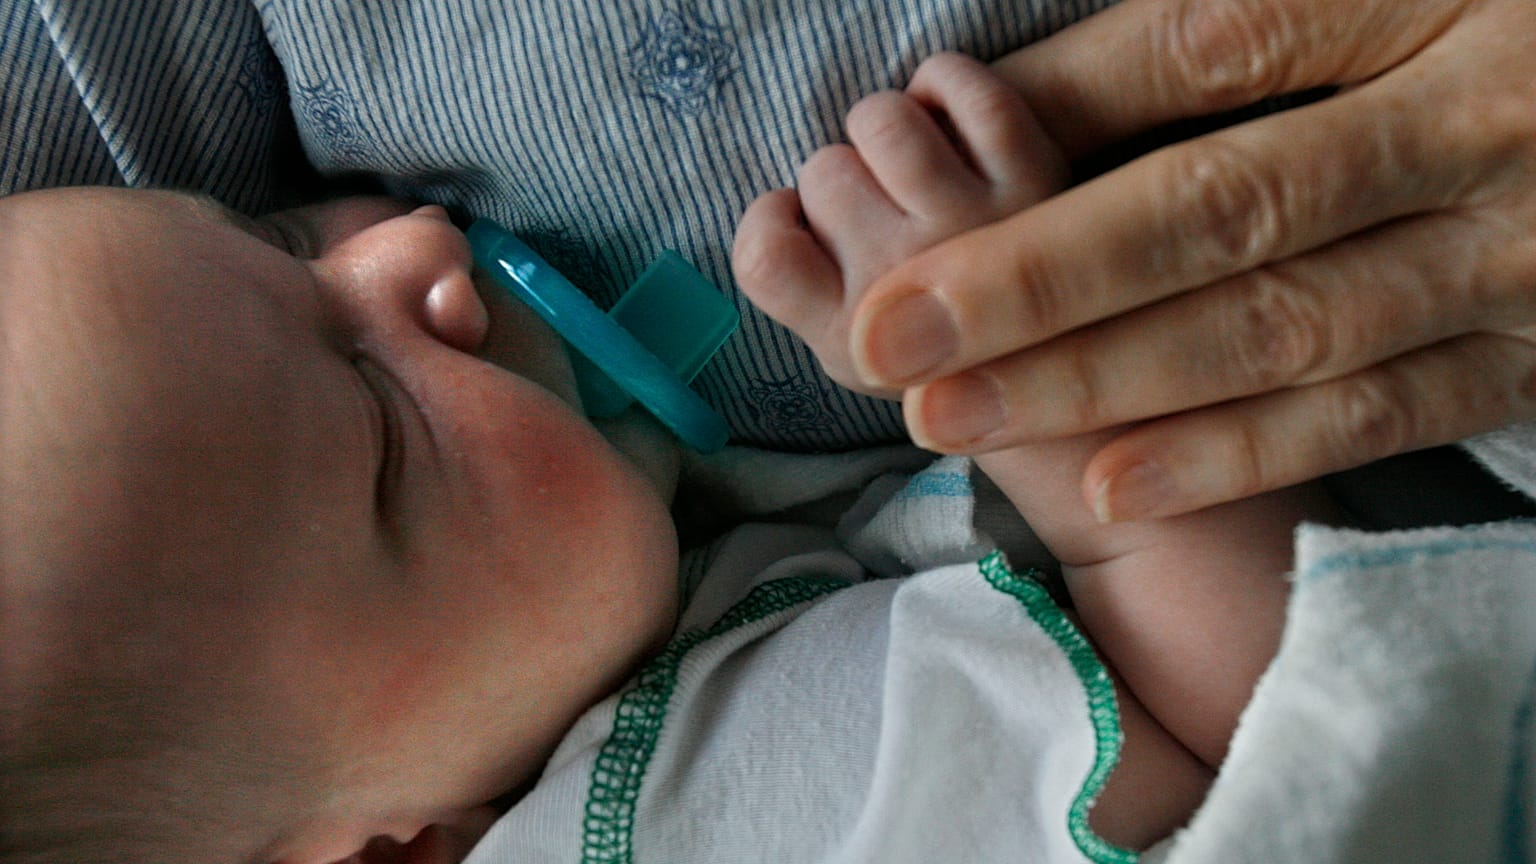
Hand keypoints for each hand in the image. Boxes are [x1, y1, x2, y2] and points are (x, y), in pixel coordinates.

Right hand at [734, 53, 1066, 401]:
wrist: (1060, 347)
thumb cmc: (932, 334)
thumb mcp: (849, 342)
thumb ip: (797, 286)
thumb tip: (780, 205)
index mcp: (852, 340)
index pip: (765, 254)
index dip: (775, 222)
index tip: (810, 234)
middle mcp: (912, 289)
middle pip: (823, 172)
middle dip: (844, 179)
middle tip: (885, 210)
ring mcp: (978, 229)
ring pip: (880, 120)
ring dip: (884, 126)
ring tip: (911, 165)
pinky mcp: (1034, 170)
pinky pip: (952, 81)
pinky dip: (939, 82)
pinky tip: (948, 123)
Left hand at [846, 0, 1535, 520]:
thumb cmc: (1505, 32)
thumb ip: (1229, 29)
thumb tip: (1014, 100)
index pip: (1216, 47)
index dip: (1059, 118)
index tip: (920, 168)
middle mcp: (1475, 129)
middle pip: (1227, 208)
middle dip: (1044, 281)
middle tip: (892, 338)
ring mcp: (1513, 257)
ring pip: (1285, 327)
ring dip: (1106, 379)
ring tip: (953, 413)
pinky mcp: (1533, 356)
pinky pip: (1378, 412)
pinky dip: (1241, 451)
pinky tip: (1115, 480)